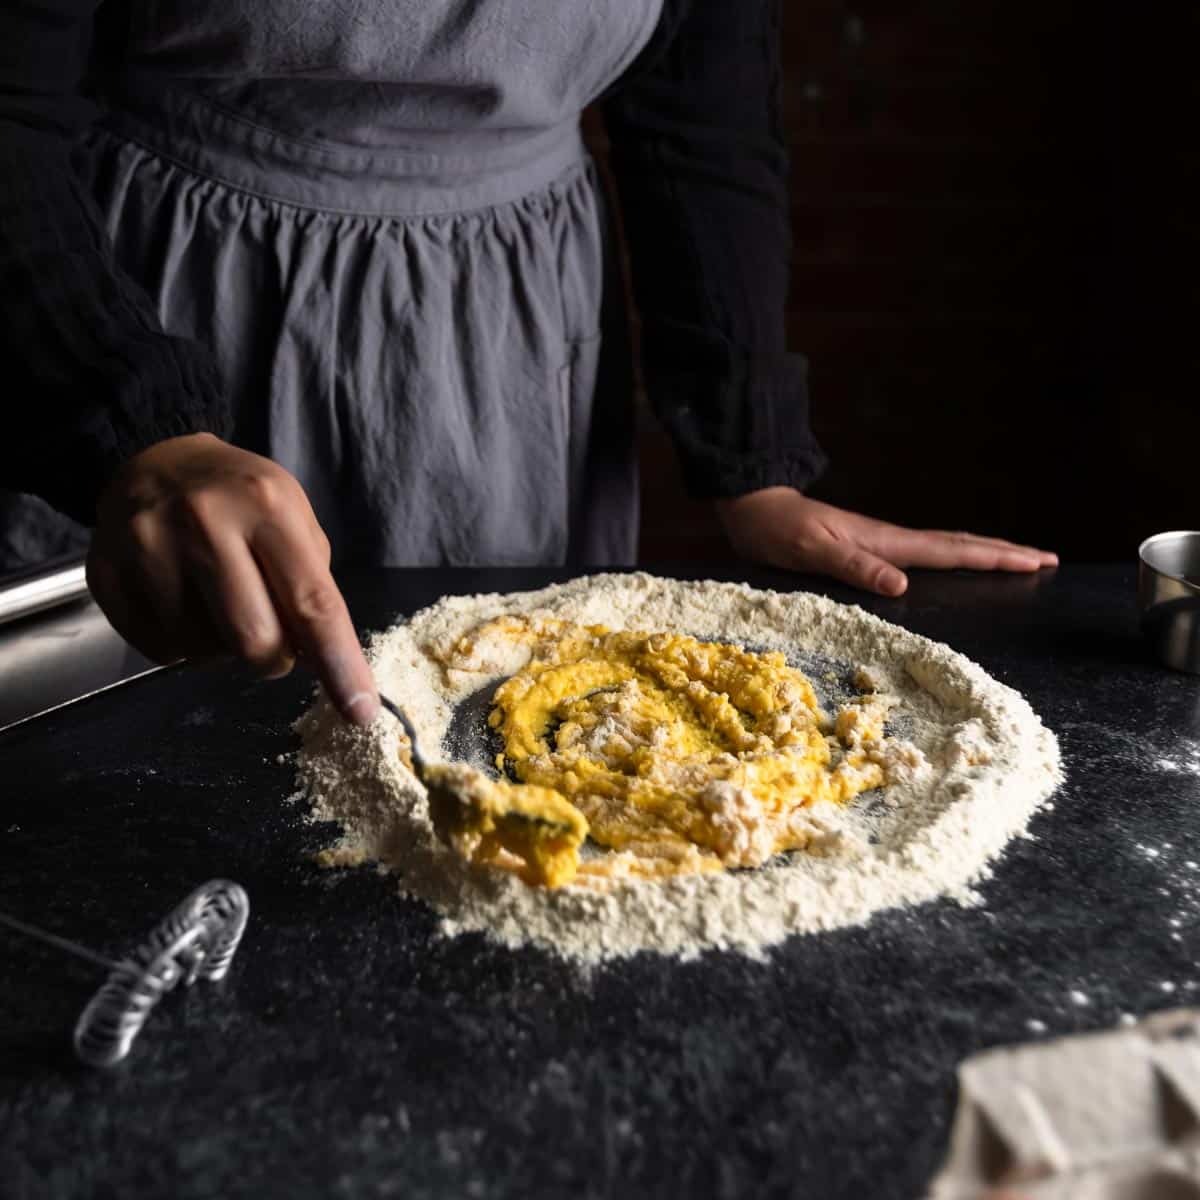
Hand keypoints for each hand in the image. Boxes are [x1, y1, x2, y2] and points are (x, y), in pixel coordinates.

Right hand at [87, 433, 378, 724]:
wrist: (159, 464)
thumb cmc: (243, 502)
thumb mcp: (293, 522)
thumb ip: (311, 590)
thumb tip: (323, 665)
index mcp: (267, 507)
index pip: (311, 602)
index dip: (338, 663)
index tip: (359, 710)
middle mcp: (204, 521)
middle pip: (254, 640)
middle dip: (272, 658)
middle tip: (270, 636)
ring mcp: (147, 545)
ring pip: (203, 653)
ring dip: (222, 650)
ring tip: (219, 606)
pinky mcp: (105, 573)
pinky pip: (159, 652)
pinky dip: (182, 646)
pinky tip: (183, 605)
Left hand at [715, 487, 1057, 596]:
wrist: (756, 509)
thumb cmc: (781, 531)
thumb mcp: (814, 552)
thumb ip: (856, 566)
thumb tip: (902, 585)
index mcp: (887, 542)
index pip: (953, 551)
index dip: (996, 558)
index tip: (1038, 562)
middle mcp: (892, 541)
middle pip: (960, 544)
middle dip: (1004, 552)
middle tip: (1048, 559)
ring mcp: (881, 543)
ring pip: (946, 547)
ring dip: (983, 552)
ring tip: (1016, 560)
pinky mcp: (868, 547)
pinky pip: (925, 554)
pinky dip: (952, 557)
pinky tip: (952, 564)